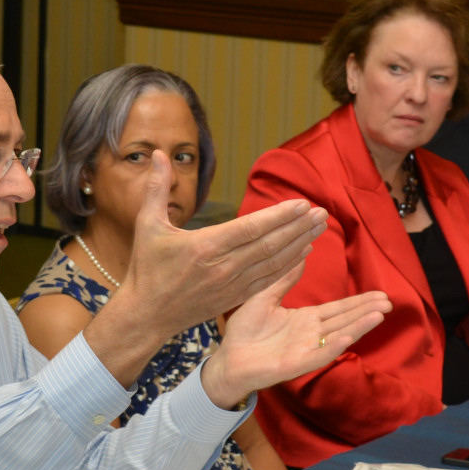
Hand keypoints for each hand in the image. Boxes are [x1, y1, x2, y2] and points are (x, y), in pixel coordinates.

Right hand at [120, 151, 325, 340]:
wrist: (147, 315)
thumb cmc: (146, 268)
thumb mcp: (147, 225)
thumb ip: (156, 188)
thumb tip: (157, 154)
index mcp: (205, 247)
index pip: (250, 228)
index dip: (279, 216)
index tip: (302, 203)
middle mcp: (223, 267)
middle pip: (270, 244)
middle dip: (299, 227)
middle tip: (322, 211)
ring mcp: (232, 285)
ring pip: (274, 263)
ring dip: (300, 243)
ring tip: (320, 227)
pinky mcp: (236, 298)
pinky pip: (269, 280)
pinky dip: (290, 266)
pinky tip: (304, 251)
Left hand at [199, 261, 390, 408]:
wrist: (227, 359)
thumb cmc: (244, 332)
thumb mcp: (265, 297)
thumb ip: (284, 279)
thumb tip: (300, 253)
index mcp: (305, 319)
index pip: (338, 309)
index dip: (359, 302)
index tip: (380, 293)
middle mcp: (310, 335)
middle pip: (345, 321)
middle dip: (367, 311)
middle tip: (389, 302)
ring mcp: (305, 350)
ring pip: (338, 336)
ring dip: (359, 326)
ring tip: (379, 315)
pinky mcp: (295, 364)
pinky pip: (317, 356)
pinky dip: (332, 347)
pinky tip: (347, 338)